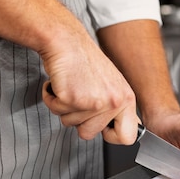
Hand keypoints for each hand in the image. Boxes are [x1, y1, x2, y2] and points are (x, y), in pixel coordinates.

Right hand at [40, 28, 140, 144]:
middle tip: (79, 96)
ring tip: (71, 86)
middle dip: (77, 118)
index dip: (111, 136)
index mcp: (126, 99)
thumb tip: (124, 132)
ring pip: (70, 124)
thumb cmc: (85, 61)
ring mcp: (95, 102)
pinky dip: (51, 98)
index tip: (102, 128)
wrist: (67, 41)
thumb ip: (117, 108)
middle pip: (89, 134)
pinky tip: (60, 83)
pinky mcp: (73, 99)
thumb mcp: (112, 85)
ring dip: (64, 107)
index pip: (128, 137)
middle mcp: (114, 102)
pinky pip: (55, 110)